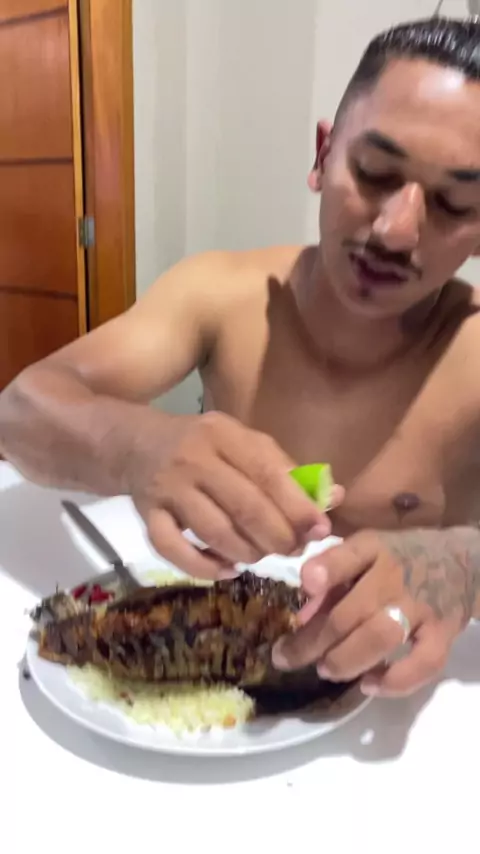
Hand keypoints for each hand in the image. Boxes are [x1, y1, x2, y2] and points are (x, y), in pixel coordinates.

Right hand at [130, 411, 342, 579]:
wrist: (136, 444)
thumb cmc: (204, 445)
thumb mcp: (243, 444)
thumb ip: (286, 471)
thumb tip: (335, 497)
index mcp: (225, 435)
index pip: (268, 473)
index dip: (298, 506)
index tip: (320, 530)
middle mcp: (194, 458)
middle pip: (244, 506)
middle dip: (277, 536)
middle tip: (293, 550)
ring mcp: (168, 488)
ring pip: (213, 531)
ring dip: (246, 552)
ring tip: (261, 557)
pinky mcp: (146, 514)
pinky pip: (173, 549)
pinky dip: (203, 567)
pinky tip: (227, 571)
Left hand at [272, 527, 479, 696]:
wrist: (460, 563)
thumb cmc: (399, 559)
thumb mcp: (365, 553)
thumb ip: (331, 578)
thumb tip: (300, 615)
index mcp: (374, 549)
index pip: (348, 555)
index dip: (325, 570)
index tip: (304, 585)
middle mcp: (396, 575)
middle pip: (351, 611)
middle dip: (313, 641)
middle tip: (287, 658)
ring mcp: (420, 606)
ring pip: (380, 637)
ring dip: (346, 659)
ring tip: (325, 670)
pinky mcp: (442, 633)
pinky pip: (422, 663)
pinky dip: (395, 680)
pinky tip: (369, 685)